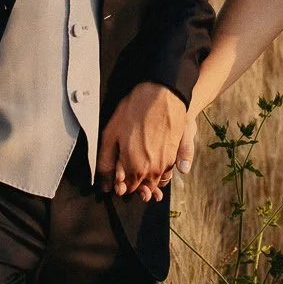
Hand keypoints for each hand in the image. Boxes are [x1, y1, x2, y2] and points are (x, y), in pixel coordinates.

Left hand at [96, 81, 185, 198]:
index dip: (121, 184)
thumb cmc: (135, 111)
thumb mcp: (110, 135)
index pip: (128, 189)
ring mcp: (167, 163)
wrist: (163, 94)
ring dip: (149, 178)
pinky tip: (153, 157)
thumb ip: (106, 163)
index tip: (118, 174)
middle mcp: (153, 170)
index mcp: (136, 169)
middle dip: (135, 183)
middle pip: (144, 188)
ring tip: (141, 162)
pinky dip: (160, 169)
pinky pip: (168, 171)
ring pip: (157, 181)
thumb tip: (106, 185)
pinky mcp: (176, 154)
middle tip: (128, 168)